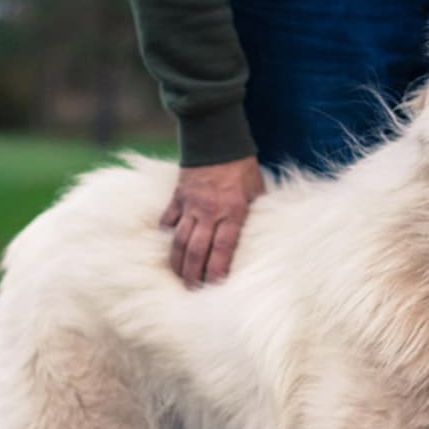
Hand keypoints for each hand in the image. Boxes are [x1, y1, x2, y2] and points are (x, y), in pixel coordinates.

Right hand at [160, 155, 264, 286]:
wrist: (217, 138)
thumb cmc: (243, 167)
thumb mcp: (257, 191)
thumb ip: (254, 214)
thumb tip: (262, 237)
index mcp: (233, 211)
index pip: (223, 248)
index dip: (217, 270)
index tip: (214, 286)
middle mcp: (210, 211)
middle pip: (197, 250)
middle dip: (193, 274)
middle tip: (192, 290)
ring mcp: (190, 204)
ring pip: (179, 240)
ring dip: (178, 262)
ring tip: (180, 277)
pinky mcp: (177, 196)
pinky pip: (168, 220)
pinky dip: (167, 236)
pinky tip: (169, 249)